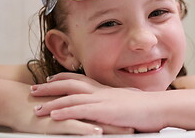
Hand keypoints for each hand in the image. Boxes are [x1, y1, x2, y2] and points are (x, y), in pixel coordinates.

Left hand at [31, 73, 165, 132]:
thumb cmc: (147, 106)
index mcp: (106, 89)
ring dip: (51, 102)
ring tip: (36, 107)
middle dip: (50, 86)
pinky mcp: (104, 111)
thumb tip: (110, 105)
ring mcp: (102, 100)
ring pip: (71, 98)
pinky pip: (80, 110)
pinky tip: (52, 115)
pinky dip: (65, 112)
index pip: (81, 79)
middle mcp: (101, 91)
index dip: (64, 78)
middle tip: (34, 88)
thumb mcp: (127, 101)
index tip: (51, 78)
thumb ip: (115, 101)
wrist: (159, 107)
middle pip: (70, 84)